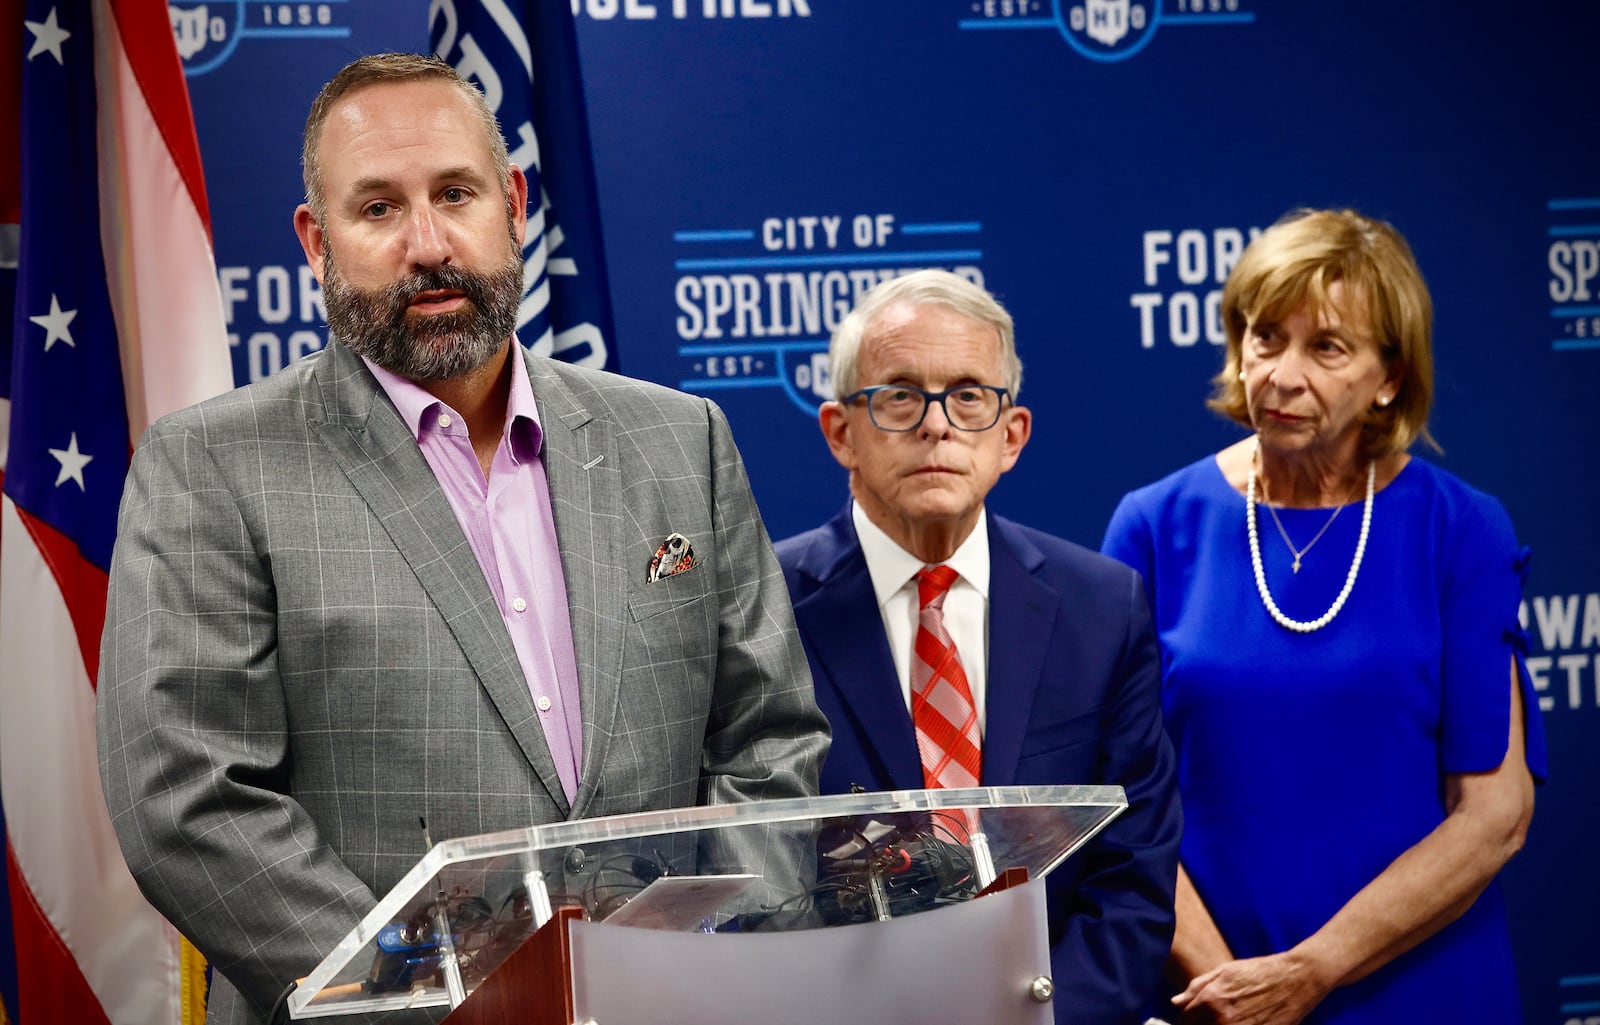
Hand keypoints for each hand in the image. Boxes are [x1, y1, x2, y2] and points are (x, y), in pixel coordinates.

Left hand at [1170, 951, 1332, 1024]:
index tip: (1193, 1015)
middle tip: (1209, 1017)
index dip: (1187, 1017)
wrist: (1296, 979)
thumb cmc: (1260, 972)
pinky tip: (1242, 1021)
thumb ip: (1197, 987)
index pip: (1184, 1020)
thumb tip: (1176, 1002)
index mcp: (1211, 1001)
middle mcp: (1223, 1021)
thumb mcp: (1224, 971)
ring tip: (1226, 1018)